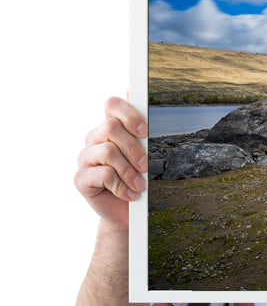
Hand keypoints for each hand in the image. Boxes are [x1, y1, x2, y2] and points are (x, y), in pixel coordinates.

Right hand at [74, 97, 147, 228]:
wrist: (128, 212)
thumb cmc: (137, 178)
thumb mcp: (144, 152)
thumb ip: (139, 127)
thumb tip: (135, 93)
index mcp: (109, 128)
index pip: (111, 104)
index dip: (128, 114)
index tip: (145, 131)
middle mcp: (94, 139)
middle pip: (111, 128)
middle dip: (134, 147)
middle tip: (146, 165)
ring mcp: (85, 158)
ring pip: (108, 151)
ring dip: (129, 170)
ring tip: (140, 185)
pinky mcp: (80, 179)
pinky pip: (103, 174)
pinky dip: (122, 185)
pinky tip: (130, 194)